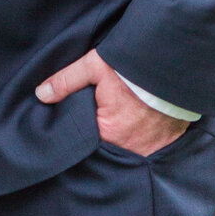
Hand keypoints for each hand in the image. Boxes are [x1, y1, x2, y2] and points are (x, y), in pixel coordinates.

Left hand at [35, 49, 188, 156]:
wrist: (174, 67)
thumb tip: (40, 94)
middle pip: (108, 145)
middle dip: (102, 136)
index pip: (86, 139)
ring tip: (120, 123)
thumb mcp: (94, 67)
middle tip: (100, 118)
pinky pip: (148, 146)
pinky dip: (142, 138)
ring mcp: (150, 149)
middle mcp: (130, 148)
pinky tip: (138, 125)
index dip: (82, 130)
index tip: (80, 119)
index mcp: (108, 132)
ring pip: (128, 148)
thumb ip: (66, 82)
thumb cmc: (132, 69)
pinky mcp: (167, 143)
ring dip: (123, 139)